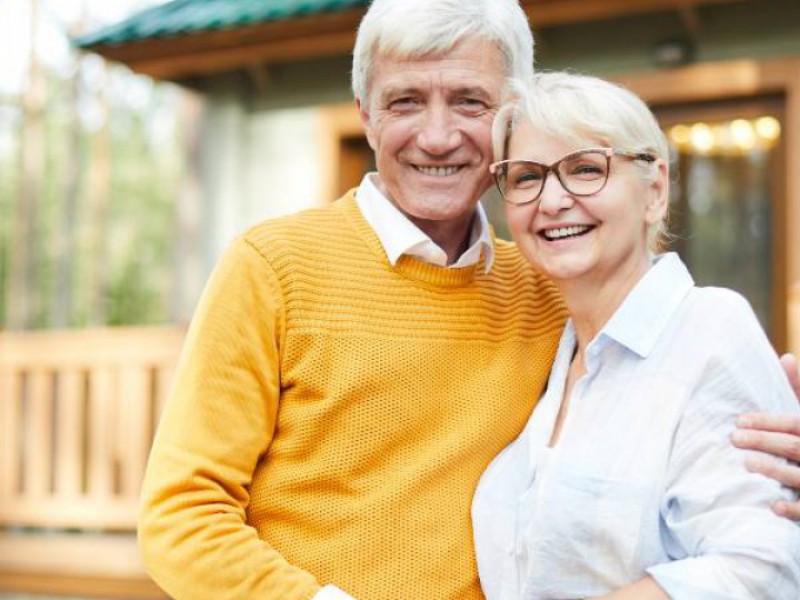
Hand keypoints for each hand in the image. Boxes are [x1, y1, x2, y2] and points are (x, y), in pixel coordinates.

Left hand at [732, 353, 799, 519]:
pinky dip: (793, 508)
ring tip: (746, 464)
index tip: (739, 421)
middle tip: (734, 438)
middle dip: (765, 441)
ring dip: (774, 470)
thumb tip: (786, 357)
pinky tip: (773, 506)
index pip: (796, 423)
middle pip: (796, 447)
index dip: (769, 422)